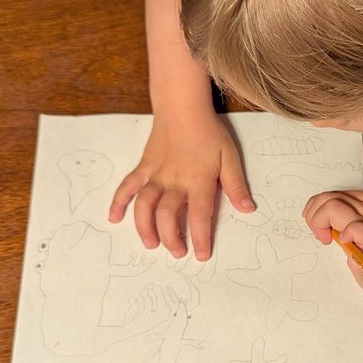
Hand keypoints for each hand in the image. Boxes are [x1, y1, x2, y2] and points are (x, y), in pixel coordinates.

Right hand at [109, 113, 254, 258]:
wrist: (182, 107)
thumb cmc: (208, 132)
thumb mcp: (229, 156)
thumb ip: (236, 185)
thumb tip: (248, 209)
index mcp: (198, 180)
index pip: (200, 215)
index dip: (201, 238)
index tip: (201, 255)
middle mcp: (174, 180)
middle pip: (167, 215)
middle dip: (171, 238)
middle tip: (177, 252)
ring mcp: (156, 174)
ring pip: (145, 205)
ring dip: (145, 227)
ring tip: (151, 244)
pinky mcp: (144, 167)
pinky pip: (127, 186)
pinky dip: (118, 202)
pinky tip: (114, 218)